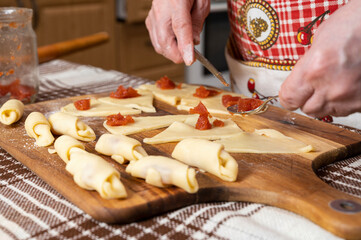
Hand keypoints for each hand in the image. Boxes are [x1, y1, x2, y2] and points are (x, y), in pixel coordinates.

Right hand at [145, 0, 209, 64]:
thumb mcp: (201, 2)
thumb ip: (197, 23)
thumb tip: (194, 42)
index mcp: (176, 2)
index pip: (180, 27)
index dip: (185, 46)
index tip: (189, 59)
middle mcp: (161, 10)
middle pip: (165, 41)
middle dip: (179, 54)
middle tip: (191, 54)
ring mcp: (153, 17)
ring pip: (159, 45)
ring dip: (172, 51)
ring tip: (183, 45)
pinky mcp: (149, 22)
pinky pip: (156, 41)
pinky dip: (166, 46)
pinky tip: (174, 40)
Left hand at [279, 1, 360, 117]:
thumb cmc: (356, 23)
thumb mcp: (321, 40)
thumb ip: (307, 65)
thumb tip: (301, 79)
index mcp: (314, 70)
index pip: (289, 99)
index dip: (289, 96)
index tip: (292, 92)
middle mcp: (332, 88)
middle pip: (308, 109)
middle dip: (308, 99)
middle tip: (314, 86)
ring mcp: (351, 97)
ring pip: (328, 112)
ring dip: (326, 102)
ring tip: (334, 84)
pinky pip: (348, 110)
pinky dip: (346, 102)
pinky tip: (350, 85)